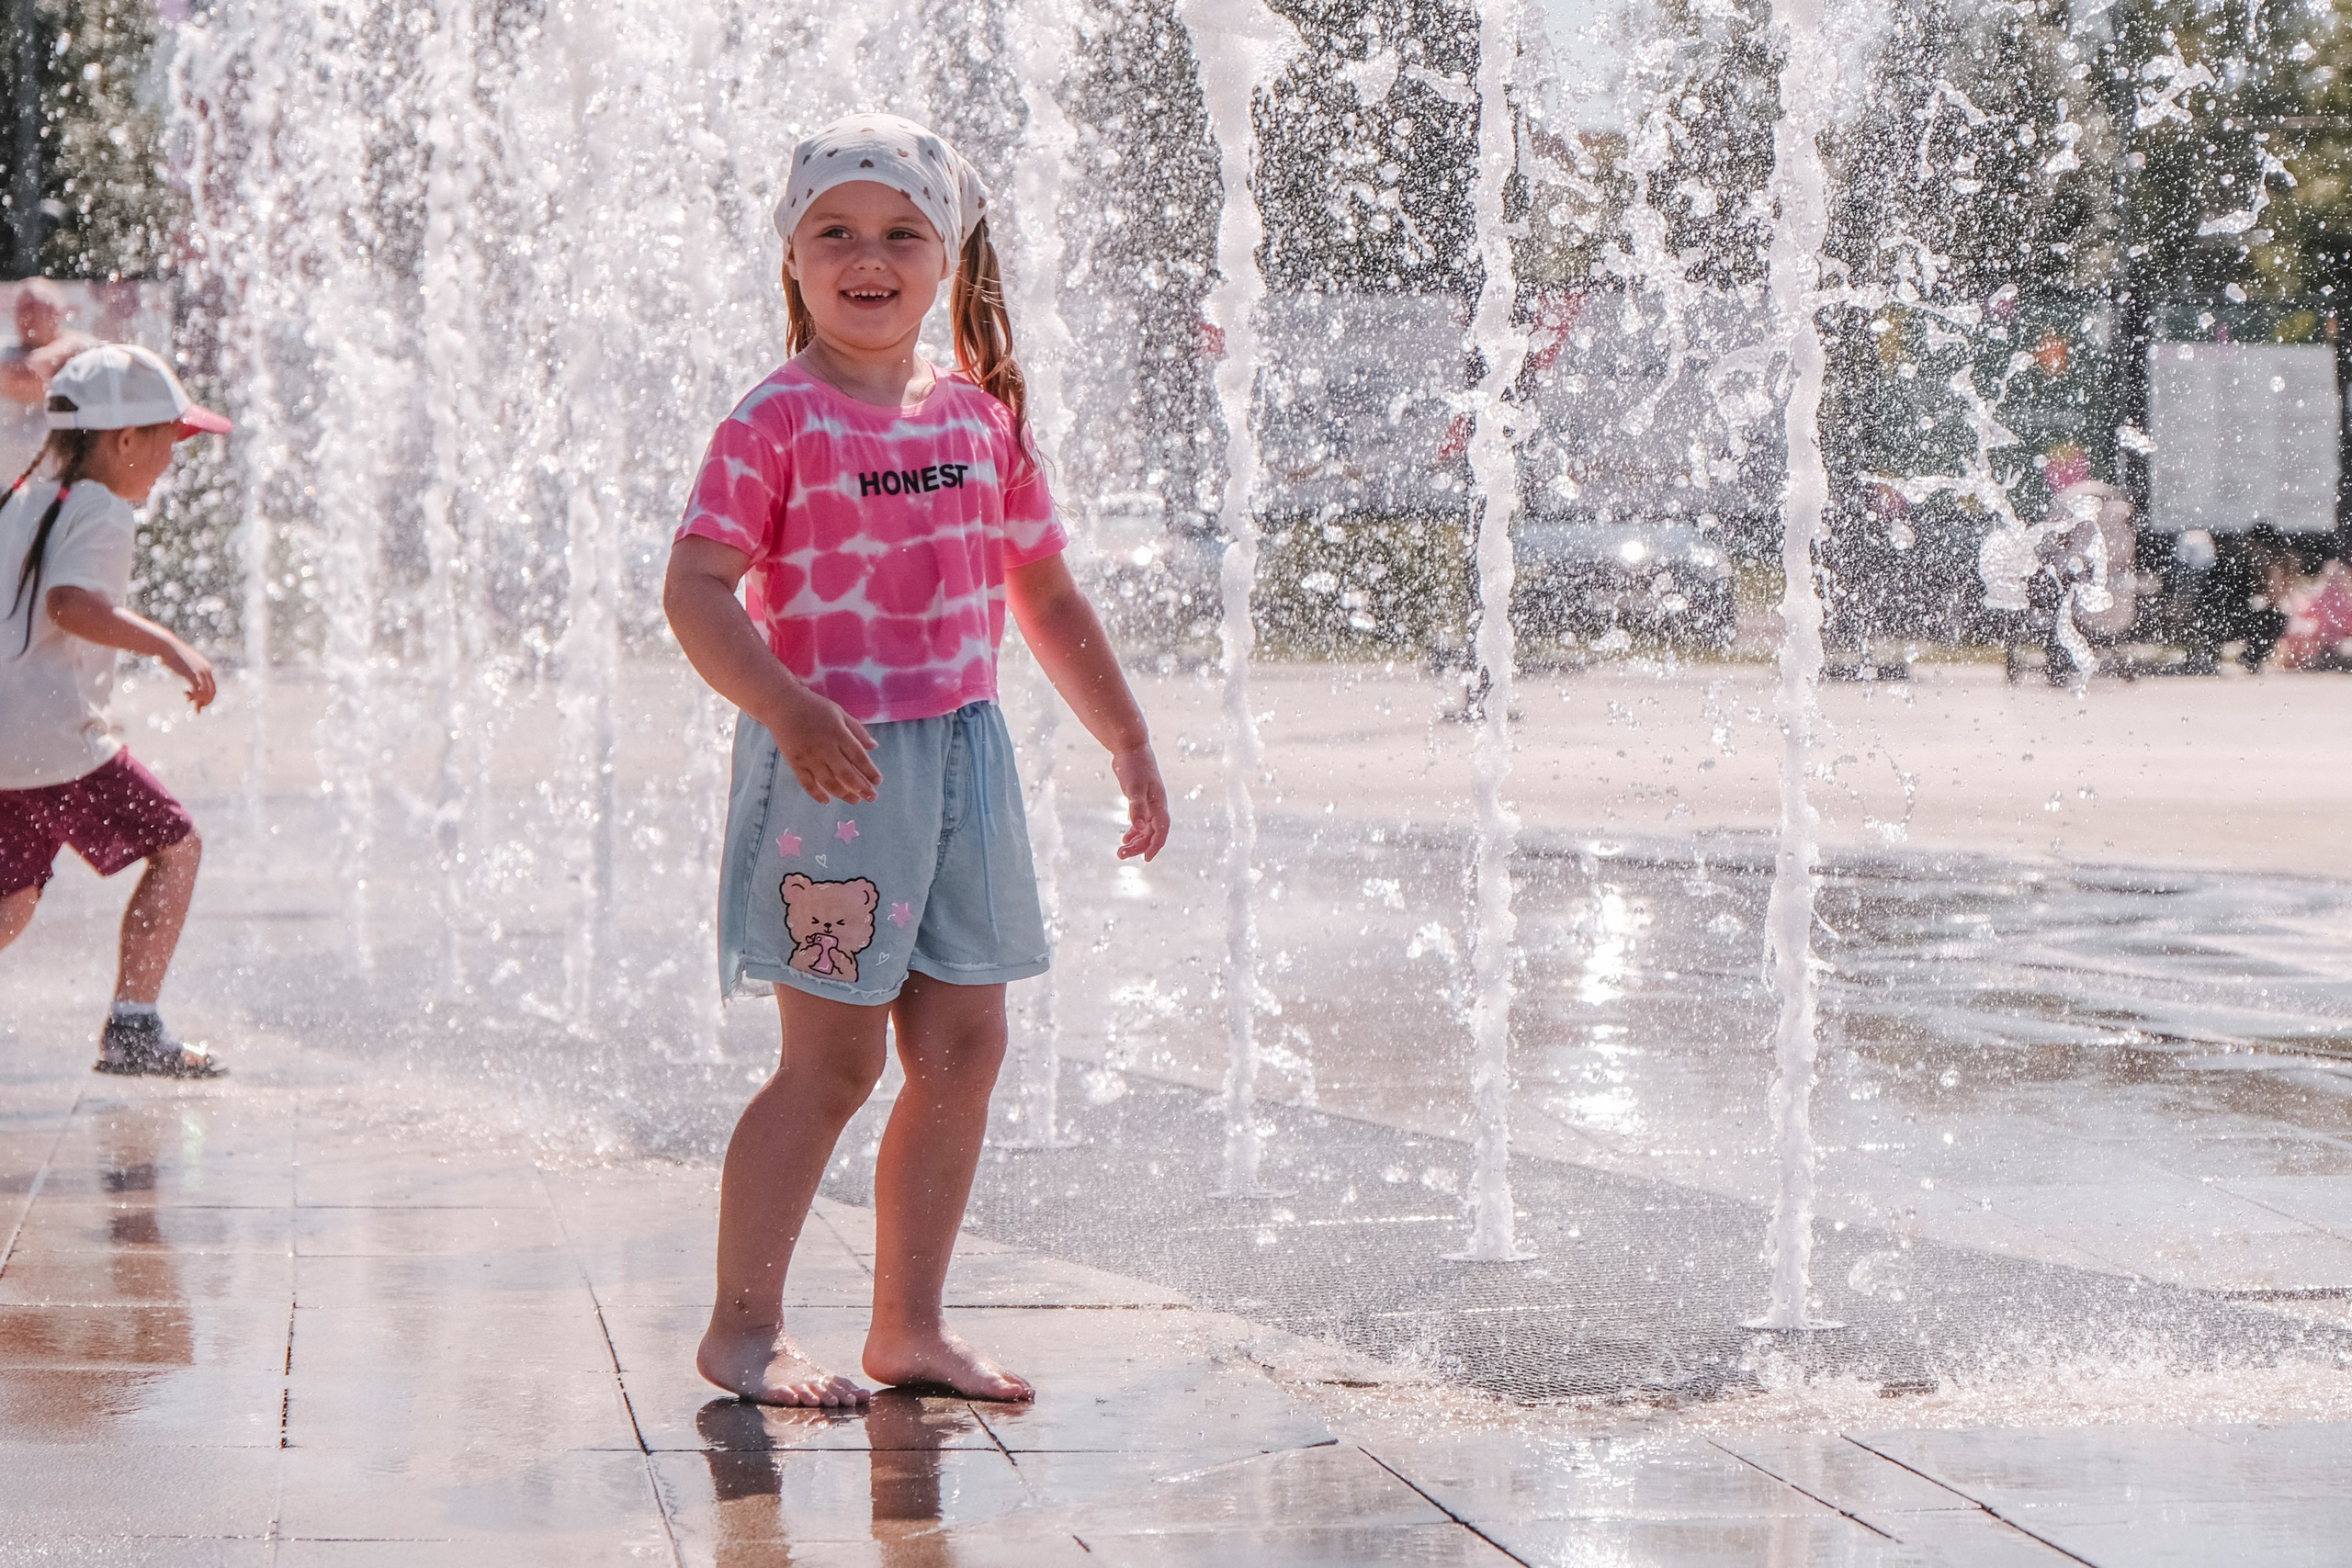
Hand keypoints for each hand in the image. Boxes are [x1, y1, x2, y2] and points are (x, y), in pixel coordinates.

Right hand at [163, 640, 215, 711]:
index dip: (207, 697)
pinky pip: (197, 691)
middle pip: (212, 691)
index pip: (212, 686)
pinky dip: (193, 697)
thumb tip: (187, 678)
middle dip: (205, 702)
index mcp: (207, 667)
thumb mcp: (184, 664)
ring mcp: (200, 672)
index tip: (198, 703)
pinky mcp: (191, 675)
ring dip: (199, 702)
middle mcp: (206, 670)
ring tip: (191, 704)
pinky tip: (186, 697)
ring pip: (206, 693)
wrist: (167, 646)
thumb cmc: (172, 655)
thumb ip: (188, 671)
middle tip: (197, 709)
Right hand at [767, 685, 879, 804]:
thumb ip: (857, 730)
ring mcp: (809, 757)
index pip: (858, 756)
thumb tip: (874, 746)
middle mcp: (825, 748)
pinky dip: (816, 794)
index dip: (869, 771)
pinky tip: (826, 801)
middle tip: (871, 797)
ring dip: (843, 794)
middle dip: (861, 788)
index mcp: (838, 733)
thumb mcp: (839, 712)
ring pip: (829, 782)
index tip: (878, 781)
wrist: (782, 705)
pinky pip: (807, 783)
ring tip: (855, 800)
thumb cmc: (814, 707)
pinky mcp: (795, 763)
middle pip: (846, 773)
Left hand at [1110, 744, 1168, 862]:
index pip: (1162, 829)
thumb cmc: (1134, 766)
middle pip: (1151, 833)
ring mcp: (1149, 804)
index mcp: (1159, 803)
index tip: (1146, 859)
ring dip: (1135, 841)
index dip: (1156, 845)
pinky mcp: (1140, 801)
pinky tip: (1125, 839)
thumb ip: (1136, 807)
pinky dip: (1134, 832)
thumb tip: (1137, 827)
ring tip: (1120, 851)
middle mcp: (1156, 806)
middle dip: (1139, 846)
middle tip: (1121, 855)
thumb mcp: (1134, 787)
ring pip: (1145, 830)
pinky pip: (1140, 822)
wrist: (1130, 748)